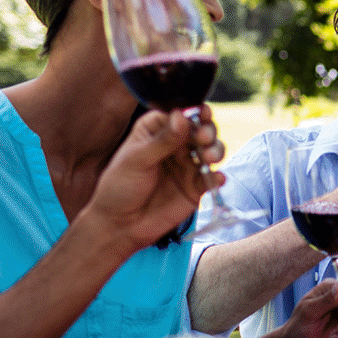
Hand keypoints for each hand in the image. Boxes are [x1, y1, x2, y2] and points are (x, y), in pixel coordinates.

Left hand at [81, 108, 224, 251]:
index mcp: (156, 131)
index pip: (180, 114)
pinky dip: (218, 177)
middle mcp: (175, 145)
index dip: (192, 112)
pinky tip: (217, 178)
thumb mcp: (136, 160)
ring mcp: (187, 165)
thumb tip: (182, 116)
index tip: (199, 115)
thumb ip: (161, 140)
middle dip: (207, 130)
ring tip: (209, 158)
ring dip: (215, 150)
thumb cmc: (119, 187)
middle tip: (203, 139)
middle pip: (201, 129)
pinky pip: (213, 178)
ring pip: (211, 150)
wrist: (120, 225)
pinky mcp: (196, 187)